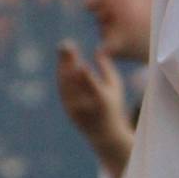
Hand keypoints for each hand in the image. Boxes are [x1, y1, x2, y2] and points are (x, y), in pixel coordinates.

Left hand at [56, 39, 133, 177]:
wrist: (104, 134)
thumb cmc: (113, 105)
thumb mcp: (116, 87)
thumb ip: (107, 68)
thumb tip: (98, 50)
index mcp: (101, 99)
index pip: (90, 85)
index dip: (84, 75)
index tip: (80, 63)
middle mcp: (85, 104)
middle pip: (74, 81)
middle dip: (70, 61)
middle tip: (67, 43)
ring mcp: (74, 108)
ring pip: (65, 83)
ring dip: (63, 64)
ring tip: (64, 47)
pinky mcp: (67, 109)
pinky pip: (62, 88)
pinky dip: (62, 74)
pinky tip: (62, 62)